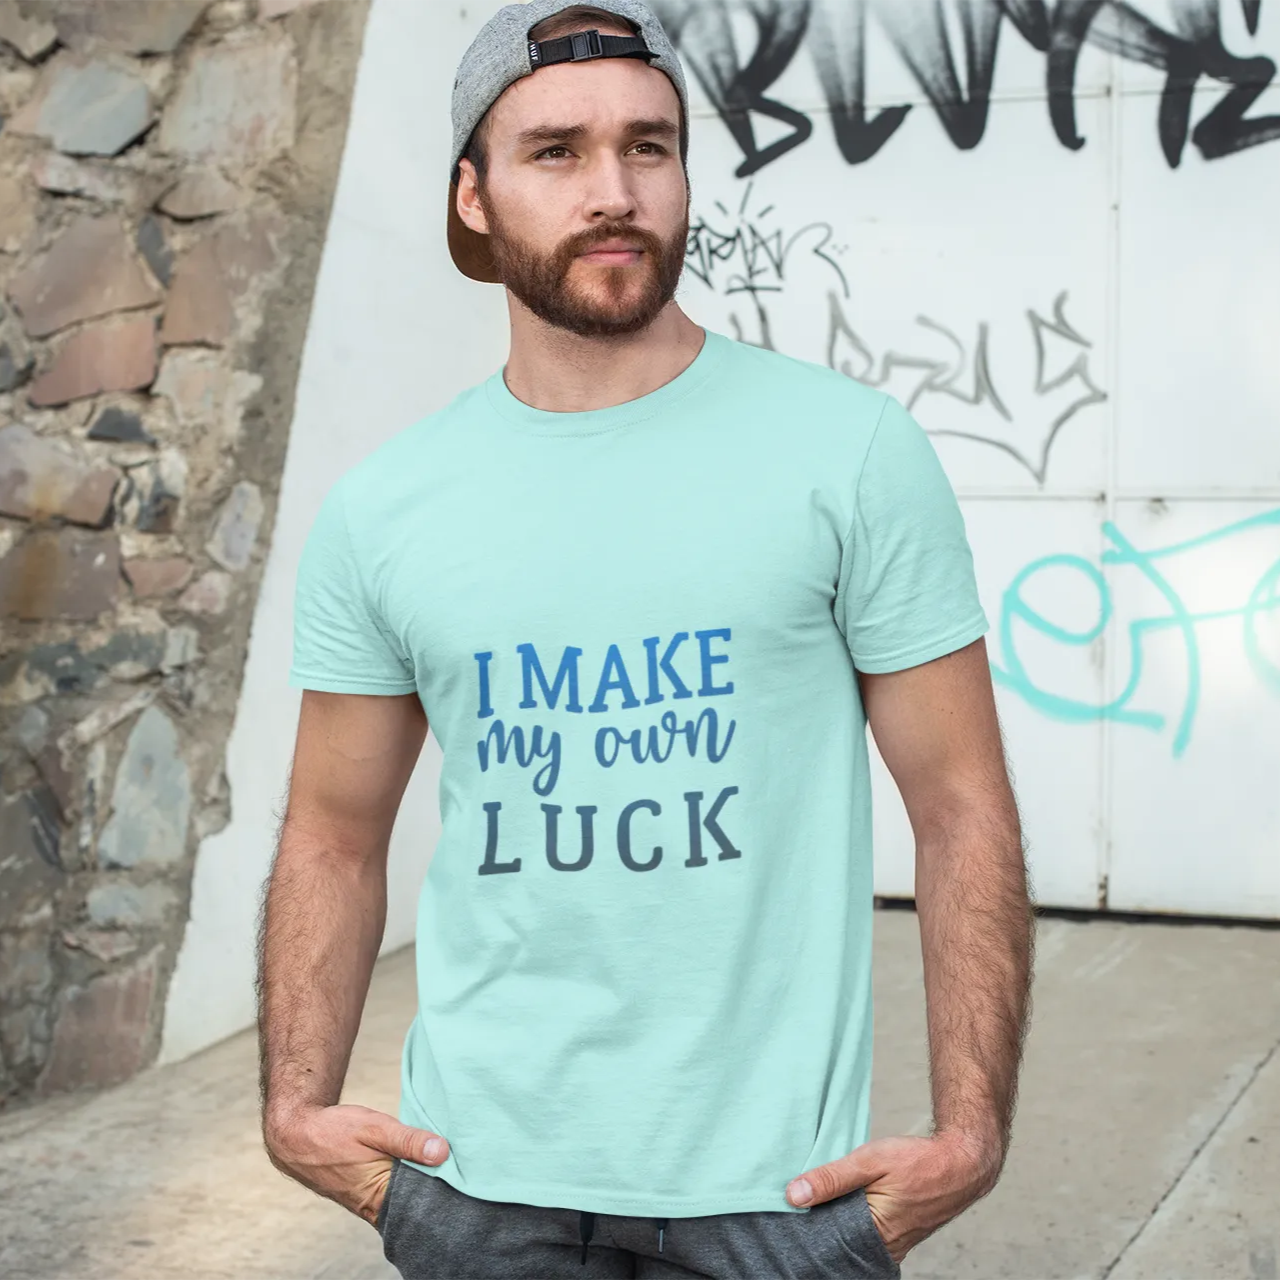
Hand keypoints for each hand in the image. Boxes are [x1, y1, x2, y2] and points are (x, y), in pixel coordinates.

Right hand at [264, 1103, 450, 1225]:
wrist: (296, 1135)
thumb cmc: (333, 1131)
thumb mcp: (374, 1128)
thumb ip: (408, 1140)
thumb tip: (443, 1151)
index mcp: (378, 1196)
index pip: (422, 1205)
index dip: (445, 1191)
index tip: (465, 1176)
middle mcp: (374, 1207)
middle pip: (416, 1205)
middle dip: (437, 1188)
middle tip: (462, 1168)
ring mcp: (369, 1203)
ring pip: (405, 1199)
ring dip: (422, 1183)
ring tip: (446, 1164)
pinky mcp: (366, 1195)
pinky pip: (393, 1194)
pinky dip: (408, 1182)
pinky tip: (422, 1165)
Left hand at [784, 1131, 1000, 1263]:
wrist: (961, 1163)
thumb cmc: (918, 1161)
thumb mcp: (870, 1161)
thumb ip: (832, 1178)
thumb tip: (793, 1194)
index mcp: (876, 1234)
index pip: (828, 1244)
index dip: (807, 1229)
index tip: (787, 1214)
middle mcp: (885, 1247)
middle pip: (839, 1244)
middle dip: (819, 1227)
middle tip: (798, 1206)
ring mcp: (893, 1244)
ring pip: (852, 1239)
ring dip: (835, 1223)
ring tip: (815, 1203)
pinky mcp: (898, 1236)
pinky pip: (866, 1234)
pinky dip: (851, 1221)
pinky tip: (840, 1204)